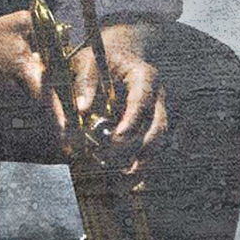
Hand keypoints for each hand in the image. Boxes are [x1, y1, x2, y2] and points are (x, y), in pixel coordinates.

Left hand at [69, 24, 169, 175]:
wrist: (120, 52)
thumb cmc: (101, 56)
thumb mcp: (88, 61)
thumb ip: (85, 83)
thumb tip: (81, 110)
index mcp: (145, 76)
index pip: (143, 100)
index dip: (131, 121)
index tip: (115, 140)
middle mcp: (158, 97)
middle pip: (158, 128)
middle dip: (141, 152)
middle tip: (117, 170)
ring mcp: (158, 114)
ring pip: (158, 146)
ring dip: (142, 168)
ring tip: (121, 188)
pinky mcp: (152, 129)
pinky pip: (151, 153)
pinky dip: (139, 170)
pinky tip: (125, 187)